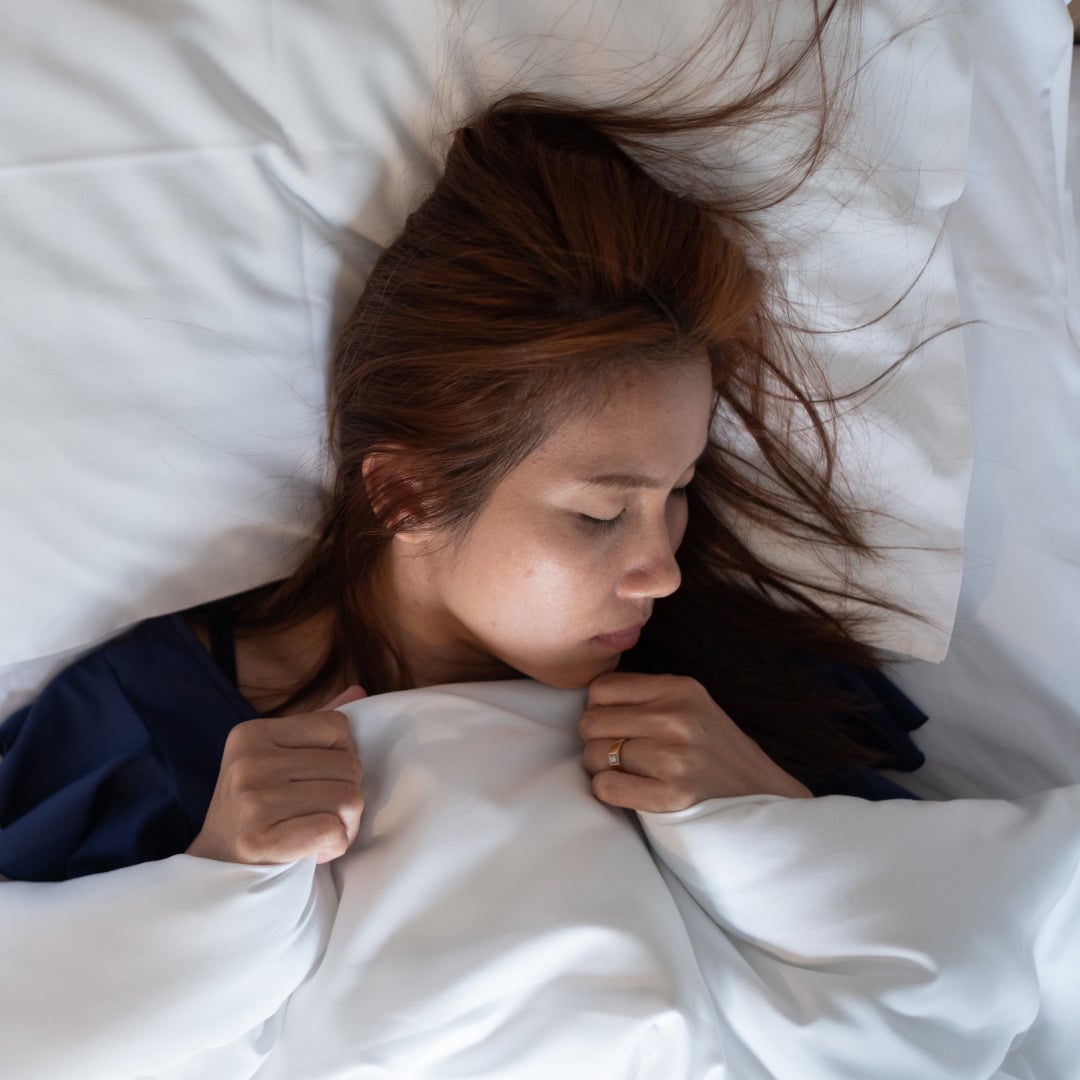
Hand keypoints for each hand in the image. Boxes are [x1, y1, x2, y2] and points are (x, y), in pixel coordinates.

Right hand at [187, 685, 367, 865]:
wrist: (216, 869)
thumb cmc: (256, 810)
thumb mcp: (275, 759)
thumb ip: (316, 727)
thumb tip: (359, 689)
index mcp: (253, 733)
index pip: (338, 726)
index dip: (343, 757)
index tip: (319, 782)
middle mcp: (249, 761)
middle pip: (349, 765)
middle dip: (348, 796)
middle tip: (322, 815)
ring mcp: (252, 799)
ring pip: (348, 799)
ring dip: (345, 824)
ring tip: (318, 832)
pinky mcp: (259, 839)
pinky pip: (333, 830)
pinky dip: (335, 845)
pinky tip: (314, 851)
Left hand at [579, 672, 810, 811]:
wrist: (761, 795)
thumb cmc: (714, 749)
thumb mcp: (691, 705)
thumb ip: (647, 695)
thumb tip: (589, 700)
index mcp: (680, 688)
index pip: (601, 689)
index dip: (598, 709)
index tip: (613, 724)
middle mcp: (676, 718)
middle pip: (591, 722)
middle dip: (596, 740)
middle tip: (616, 752)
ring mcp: (675, 757)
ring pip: (594, 755)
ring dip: (600, 767)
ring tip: (624, 771)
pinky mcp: (672, 795)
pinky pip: (607, 787)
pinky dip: (608, 790)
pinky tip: (628, 789)